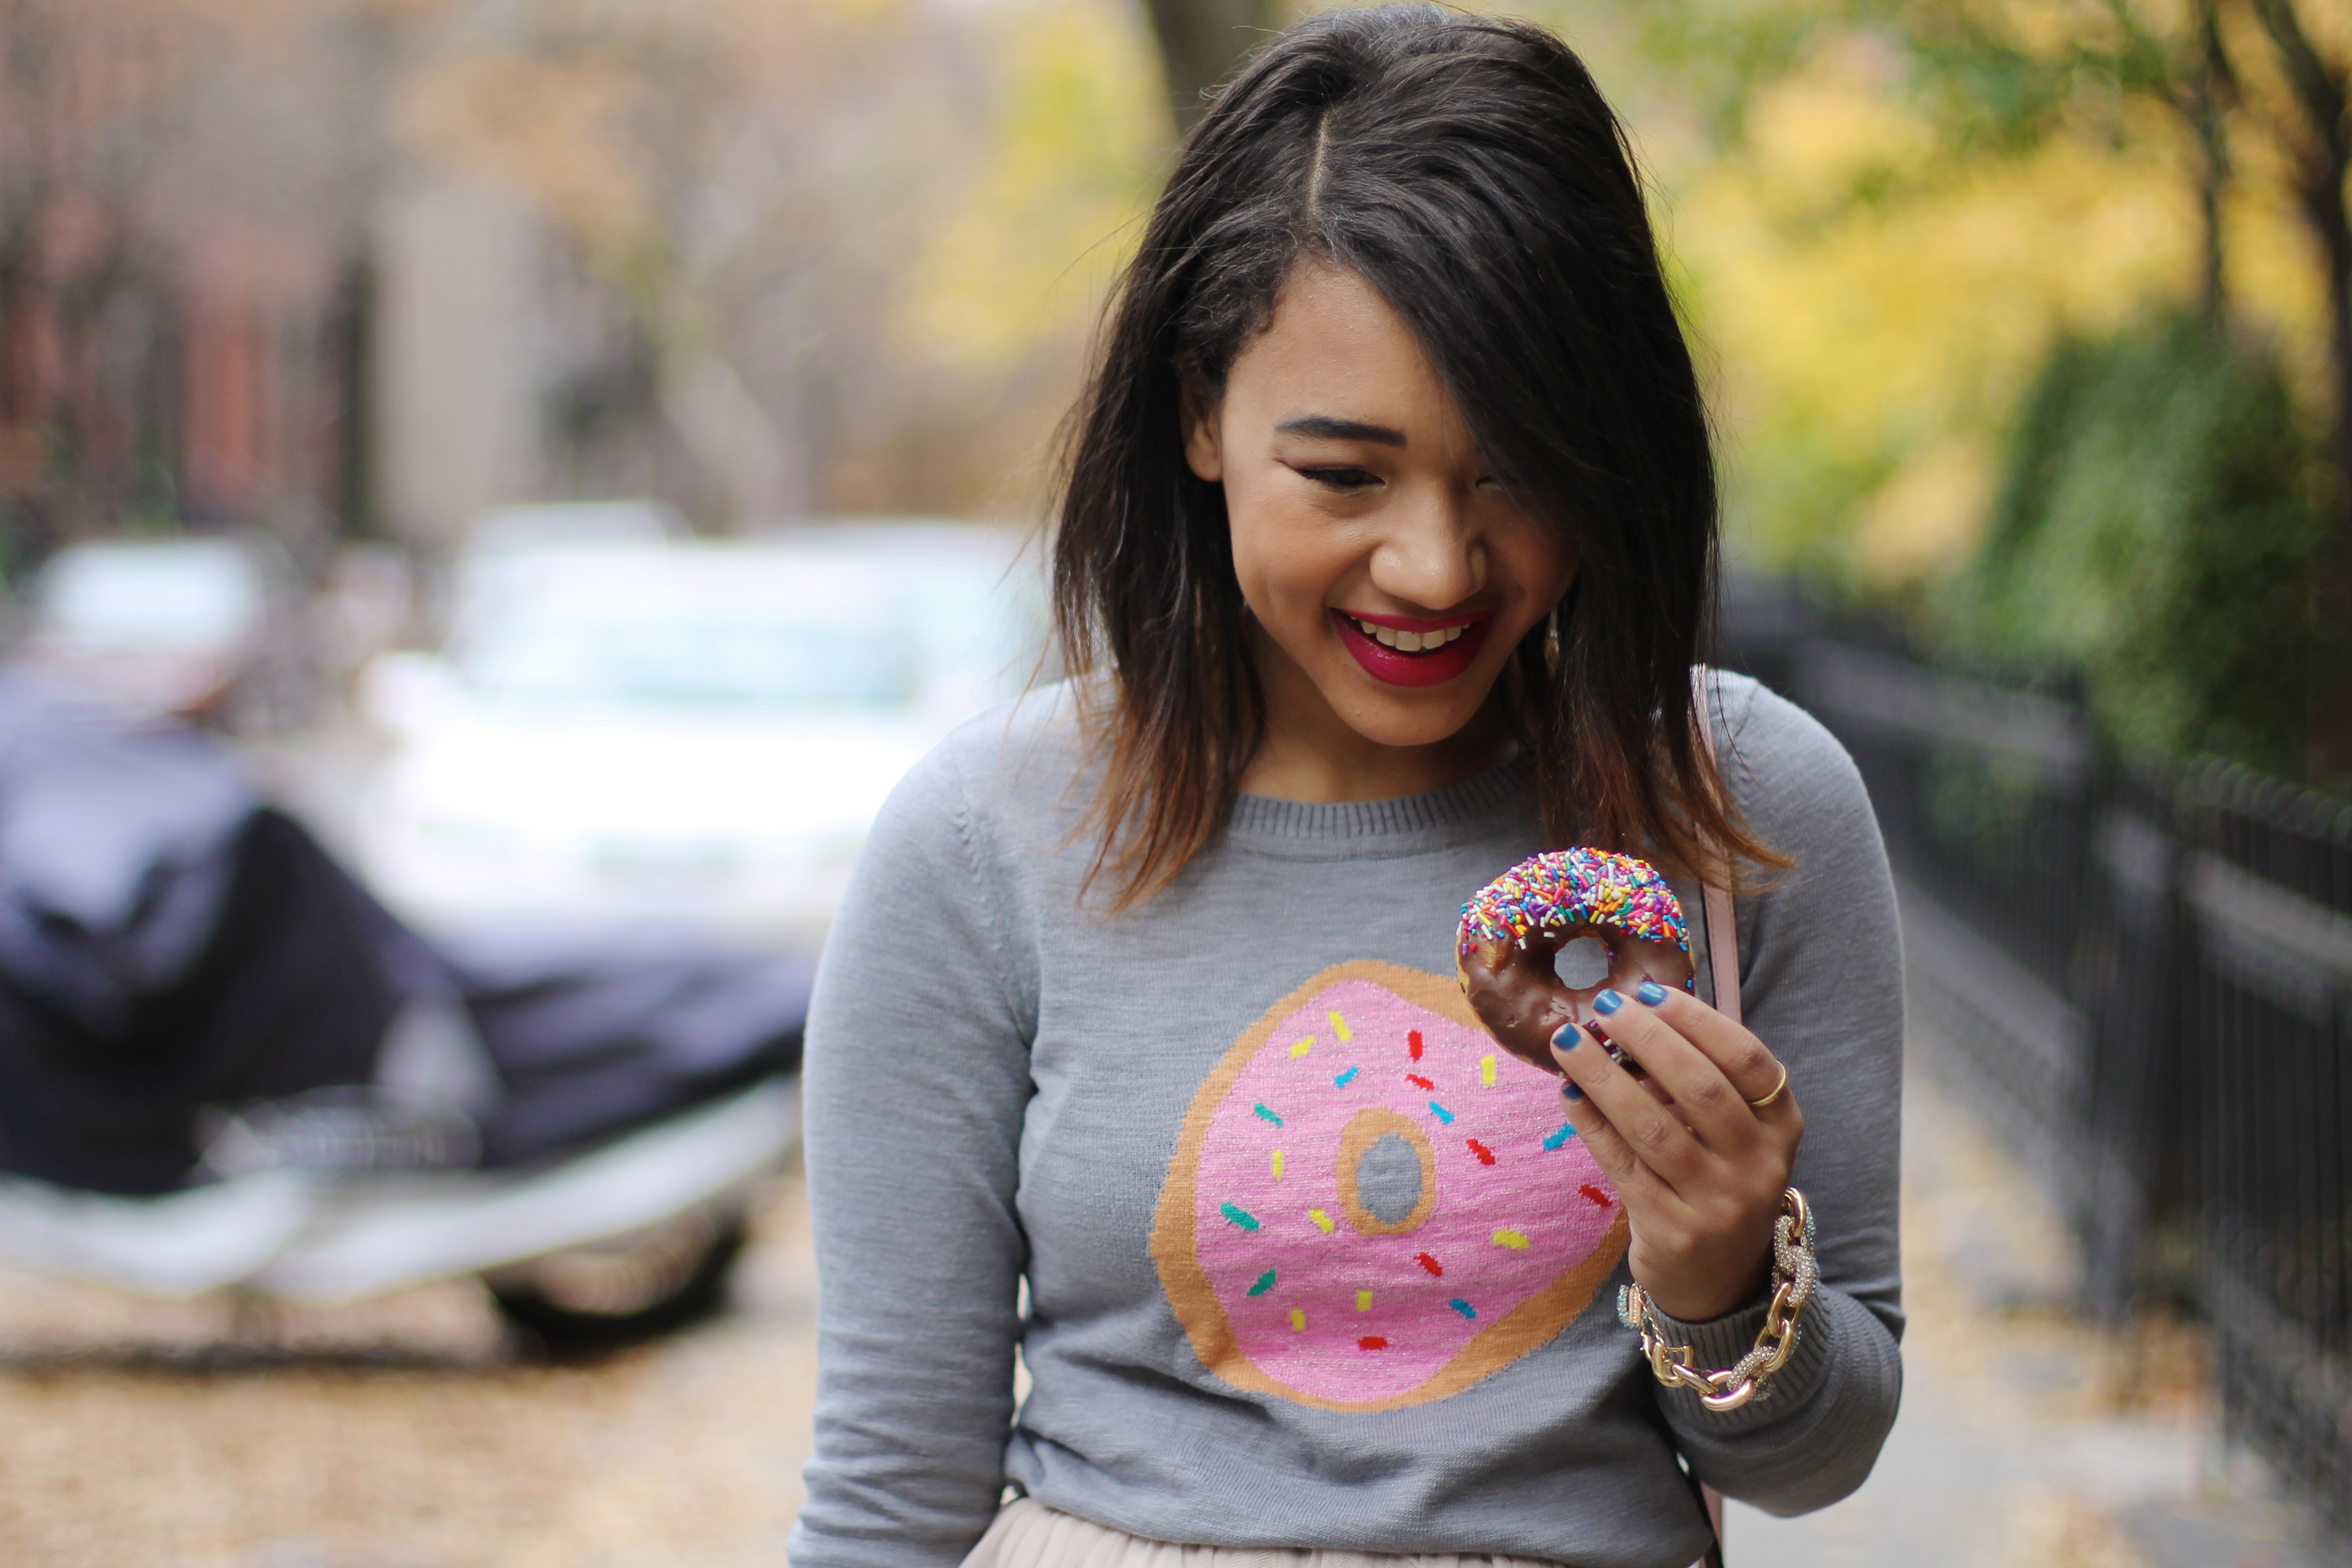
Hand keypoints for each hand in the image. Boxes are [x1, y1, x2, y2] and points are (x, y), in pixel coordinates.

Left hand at [1550, 982, 1801, 1322]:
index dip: (1698, 1021)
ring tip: (1567, 1040)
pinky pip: (1622, 1164)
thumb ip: (1702, 1080)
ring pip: (1653, 1126)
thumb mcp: (1735, 1135)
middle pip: (1701, 1088)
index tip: (1650, 992)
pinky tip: (1568, 1092)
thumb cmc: (1718, 1182)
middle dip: (1648, 1039)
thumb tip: (1636, 1014)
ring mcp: (1718, 1203)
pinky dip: (1591, 1123)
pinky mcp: (1672, 1231)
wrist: (1719, 1282)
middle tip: (1604, 1006)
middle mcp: (1759, 1166)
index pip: (1748, 1061)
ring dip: (1604, 1076)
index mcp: (1782, 1129)